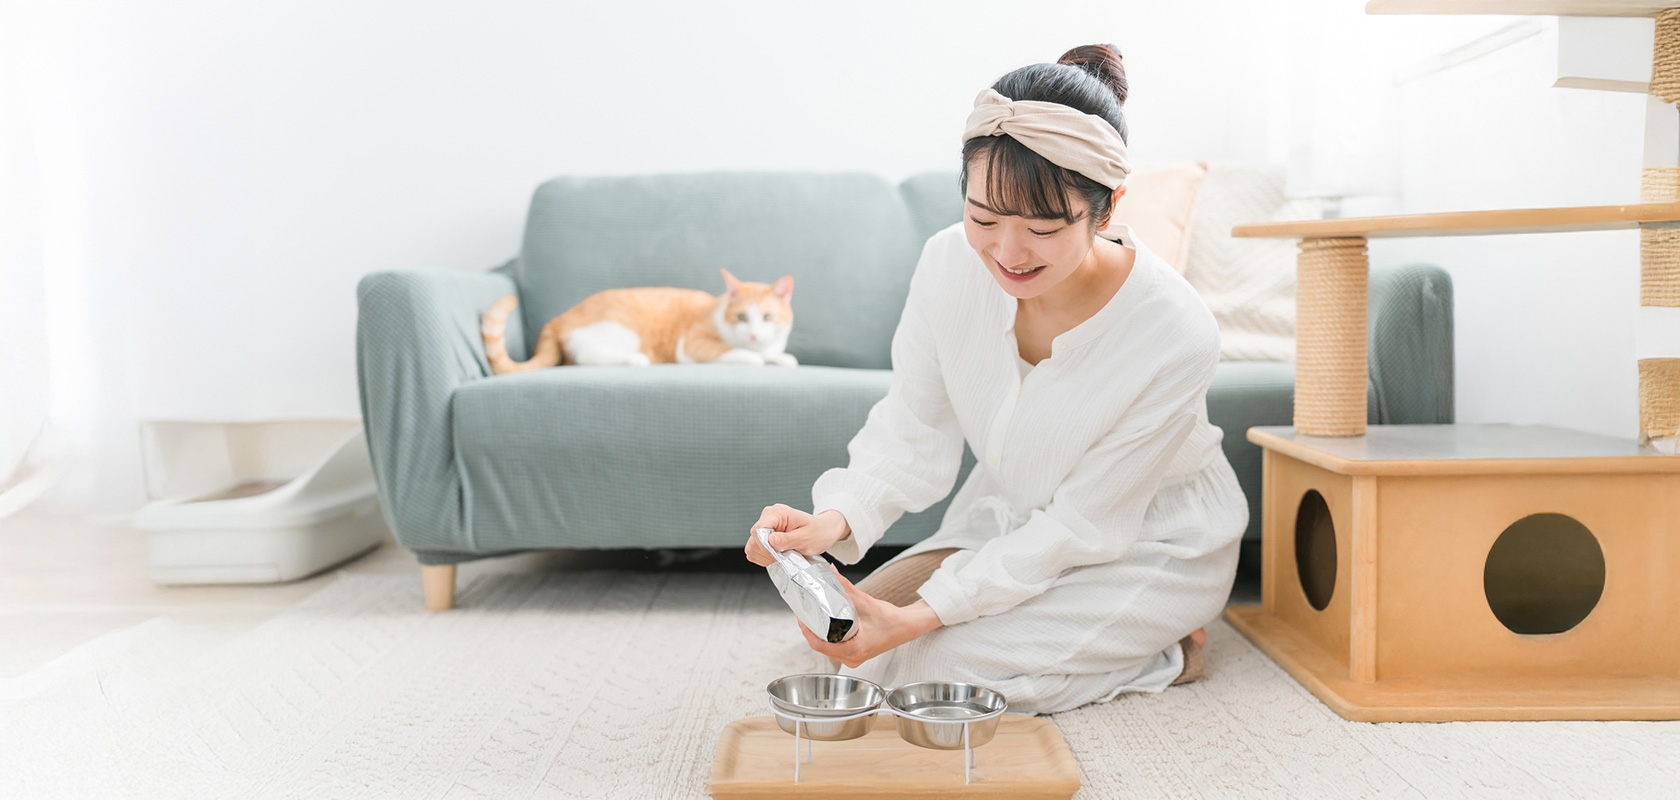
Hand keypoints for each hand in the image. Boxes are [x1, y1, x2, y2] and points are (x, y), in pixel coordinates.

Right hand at [744, 504, 850, 566]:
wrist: (823, 531)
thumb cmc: (817, 532)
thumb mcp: (806, 538)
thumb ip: (787, 540)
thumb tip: (770, 541)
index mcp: (778, 513)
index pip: (758, 529)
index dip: (765, 545)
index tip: (778, 553)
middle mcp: (768, 516)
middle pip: (754, 539)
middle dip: (768, 552)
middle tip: (785, 554)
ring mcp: (765, 525)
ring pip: (752, 546)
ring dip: (766, 556)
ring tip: (783, 554)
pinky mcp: (764, 535)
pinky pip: (754, 549)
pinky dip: (764, 557)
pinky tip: (778, 555)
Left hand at [797, 571, 942, 668]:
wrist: (907, 626)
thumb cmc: (891, 620)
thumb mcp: (865, 602)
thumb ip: (845, 587)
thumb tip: (830, 572)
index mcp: (853, 650)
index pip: (819, 645)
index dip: (807, 631)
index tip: (801, 617)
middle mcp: (851, 659)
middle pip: (821, 647)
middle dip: (811, 630)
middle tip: (804, 613)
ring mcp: (853, 659)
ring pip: (827, 648)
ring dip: (818, 633)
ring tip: (812, 617)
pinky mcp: (855, 655)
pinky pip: (835, 648)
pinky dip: (828, 636)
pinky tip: (825, 625)